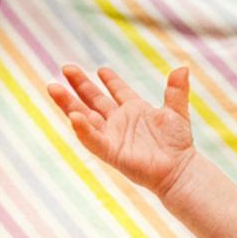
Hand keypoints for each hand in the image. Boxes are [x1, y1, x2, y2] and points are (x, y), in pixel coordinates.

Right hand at [47, 65, 194, 194]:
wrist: (179, 170)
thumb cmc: (178, 144)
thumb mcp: (177, 112)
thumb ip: (176, 90)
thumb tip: (183, 67)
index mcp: (135, 110)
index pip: (119, 91)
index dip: (110, 80)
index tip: (101, 69)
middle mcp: (120, 121)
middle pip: (94, 100)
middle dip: (80, 85)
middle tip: (67, 68)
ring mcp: (113, 135)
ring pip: (85, 116)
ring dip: (69, 103)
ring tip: (53, 87)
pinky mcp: (110, 151)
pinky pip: (92, 139)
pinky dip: (83, 128)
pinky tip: (74, 115)